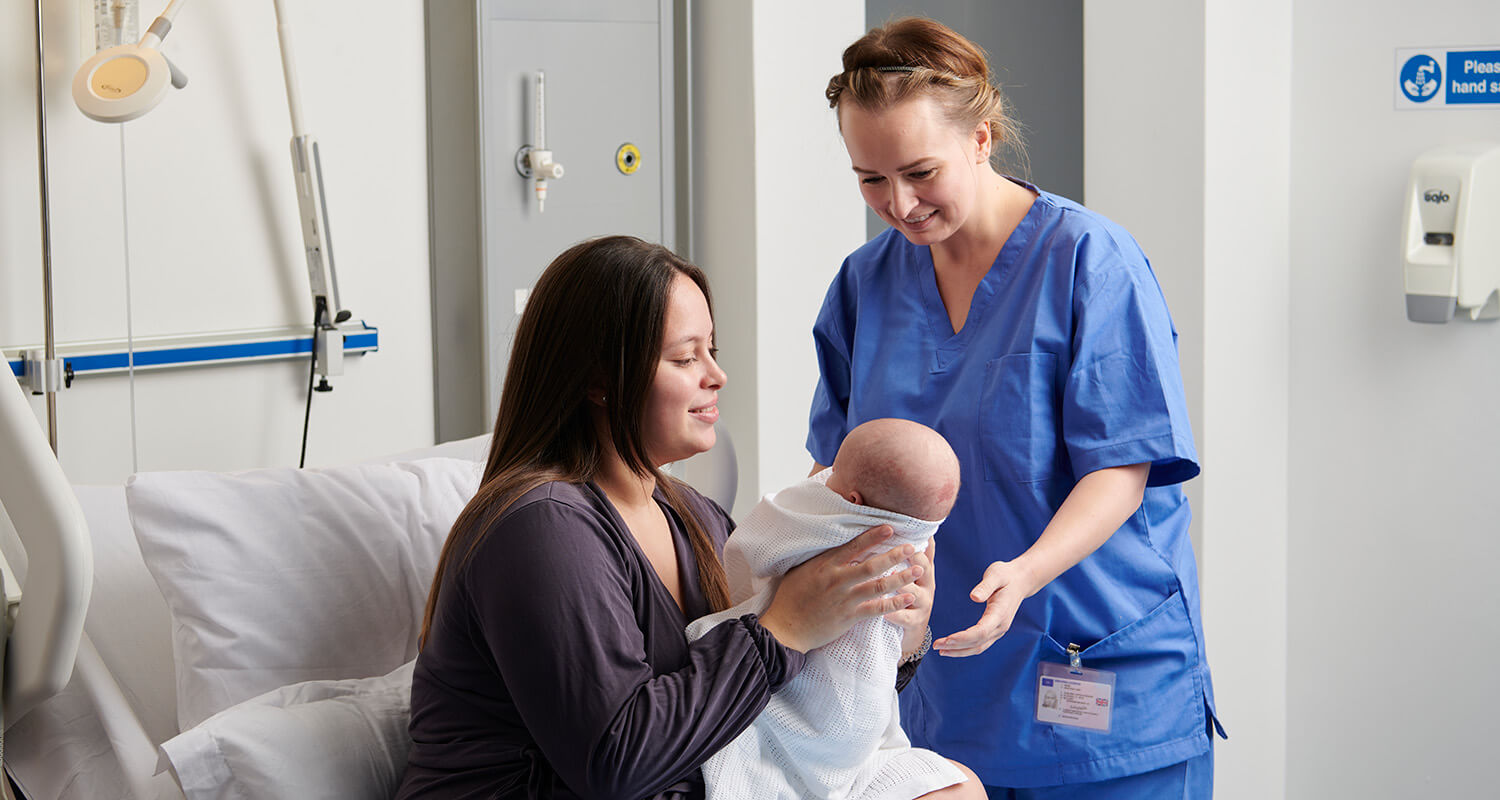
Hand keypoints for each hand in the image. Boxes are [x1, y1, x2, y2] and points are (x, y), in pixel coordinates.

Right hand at [758, 525, 922, 652]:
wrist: (786, 628)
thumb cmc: (791, 597)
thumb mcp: (802, 569)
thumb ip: (821, 558)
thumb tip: (835, 544)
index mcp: (825, 565)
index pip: (854, 546)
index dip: (874, 536)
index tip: (890, 528)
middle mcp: (838, 580)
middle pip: (873, 565)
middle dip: (894, 554)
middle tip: (911, 547)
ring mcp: (845, 599)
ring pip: (879, 586)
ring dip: (902, 577)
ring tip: (918, 569)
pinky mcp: (849, 617)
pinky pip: (877, 609)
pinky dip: (895, 603)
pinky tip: (909, 597)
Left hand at [884, 538, 934, 654]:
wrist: (910, 631)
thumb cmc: (906, 596)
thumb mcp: (912, 574)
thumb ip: (913, 552)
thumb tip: (917, 526)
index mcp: (923, 570)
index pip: (922, 552)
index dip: (914, 541)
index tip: (901, 529)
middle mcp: (926, 585)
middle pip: (922, 568)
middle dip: (912, 559)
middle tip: (900, 549)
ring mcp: (923, 604)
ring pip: (912, 592)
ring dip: (900, 585)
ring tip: (887, 579)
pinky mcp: (916, 622)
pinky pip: (906, 618)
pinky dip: (895, 614)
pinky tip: (884, 612)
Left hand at [934, 558, 1038, 656]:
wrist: (1021, 580)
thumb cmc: (1006, 575)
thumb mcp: (996, 574)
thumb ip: (985, 586)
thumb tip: (974, 597)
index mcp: (1000, 613)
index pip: (981, 632)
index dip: (964, 638)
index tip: (947, 639)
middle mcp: (1001, 625)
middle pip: (978, 643)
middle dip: (957, 647)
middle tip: (937, 646)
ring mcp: (999, 630)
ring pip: (979, 647)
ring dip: (960, 651)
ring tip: (941, 650)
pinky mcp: (995, 630)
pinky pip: (980, 644)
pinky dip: (966, 648)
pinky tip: (953, 647)